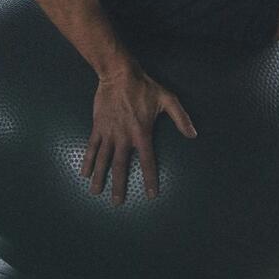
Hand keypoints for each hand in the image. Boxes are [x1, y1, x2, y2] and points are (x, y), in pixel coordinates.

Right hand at [81, 69, 196, 204]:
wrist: (118, 74)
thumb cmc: (145, 87)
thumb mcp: (168, 99)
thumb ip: (180, 118)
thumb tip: (193, 134)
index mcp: (142, 133)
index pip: (147, 161)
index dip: (149, 179)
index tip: (150, 195)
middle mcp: (124, 137)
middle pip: (121, 166)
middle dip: (119, 186)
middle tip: (117, 203)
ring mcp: (109, 133)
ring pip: (103, 159)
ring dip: (100, 177)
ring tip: (95, 193)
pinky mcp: (98, 127)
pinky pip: (92, 147)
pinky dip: (88, 160)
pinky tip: (84, 172)